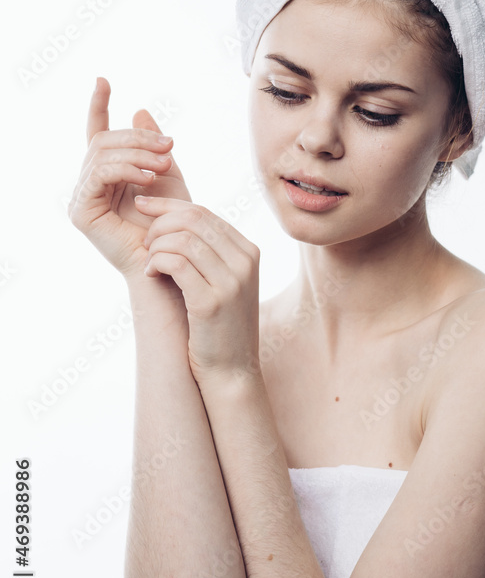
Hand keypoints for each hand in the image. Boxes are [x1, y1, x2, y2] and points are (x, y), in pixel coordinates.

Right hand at [68, 77, 192, 280]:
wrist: (173, 260)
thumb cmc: (174, 222)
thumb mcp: (167, 174)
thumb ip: (153, 145)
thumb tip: (139, 110)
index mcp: (109, 172)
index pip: (97, 133)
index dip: (98, 106)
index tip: (103, 80)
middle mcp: (90, 183)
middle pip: (103, 140)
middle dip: (137, 137)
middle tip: (168, 145)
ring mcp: (83, 197)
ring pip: (101, 154)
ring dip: (136, 152)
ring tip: (163, 162)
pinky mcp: (82, 212)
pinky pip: (99, 175)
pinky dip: (125, 169)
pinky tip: (148, 177)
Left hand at [138, 196, 260, 383]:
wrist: (232, 371)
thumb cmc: (219, 325)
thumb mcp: (223, 281)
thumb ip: (209, 251)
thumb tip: (174, 218)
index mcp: (248, 251)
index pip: (203, 212)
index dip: (168, 206)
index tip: (143, 206)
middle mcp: (245, 262)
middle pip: (193, 220)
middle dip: (159, 224)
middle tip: (144, 241)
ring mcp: (231, 282)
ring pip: (182, 239)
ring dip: (156, 246)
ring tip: (149, 262)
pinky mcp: (211, 302)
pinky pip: (176, 263)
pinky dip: (156, 262)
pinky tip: (150, 273)